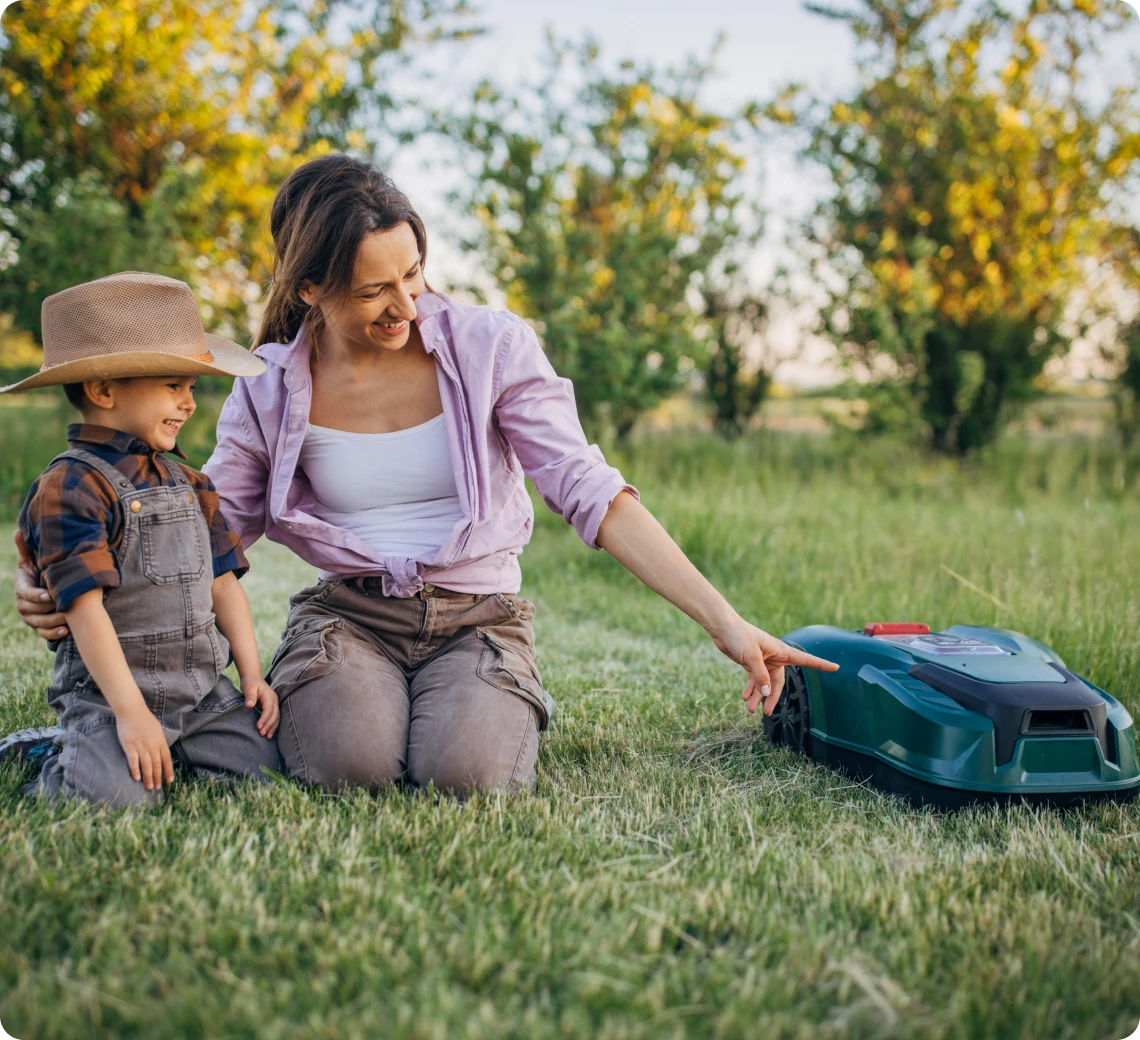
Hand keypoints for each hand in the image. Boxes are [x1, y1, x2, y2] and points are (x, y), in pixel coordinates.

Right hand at [13, 531, 68, 640]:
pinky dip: (53, 634)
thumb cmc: (41, 570)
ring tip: (67, 619)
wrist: (48, 585)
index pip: (25, 593)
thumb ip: (27, 549)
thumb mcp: (34, 560)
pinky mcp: (39, 626)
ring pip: (38, 623)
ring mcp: (30, 616)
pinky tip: (65, 631)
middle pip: (31, 610)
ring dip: (53, 622)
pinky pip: (43, 633)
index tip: (49, 595)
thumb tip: (18, 532)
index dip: (36, 595)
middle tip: (64, 606)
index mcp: (21, 587)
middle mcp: (23, 604)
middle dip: (48, 609)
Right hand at [116, 705, 174, 790]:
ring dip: (148, 778)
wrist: (132, 711)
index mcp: (161, 742)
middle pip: (157, 765)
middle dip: (158, 778)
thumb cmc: (145, 720)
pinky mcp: (129, 746)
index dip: (168, 771)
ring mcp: (141, 746)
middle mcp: (153, 745)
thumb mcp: (157, 731)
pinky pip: (133, 761)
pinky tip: (137, 778)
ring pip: (147, 765)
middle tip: (158, 788)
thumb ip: (160, 743)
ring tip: (150, 787)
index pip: (167, 759)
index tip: (170, 781)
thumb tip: (162, 755)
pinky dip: (135, 770)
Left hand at [241, 675, 279, 737]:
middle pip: (275, 715)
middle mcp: (274, 700)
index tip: (258, 727)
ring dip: (272, 727)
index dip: (264, 719)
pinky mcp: (271, 707)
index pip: (269, 709)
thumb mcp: (248, 687)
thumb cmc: (250, 683)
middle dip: (269, 725)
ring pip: (276, 717)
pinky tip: (269, 733)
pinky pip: (274, 718)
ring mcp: (274, 704)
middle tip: (262, 734)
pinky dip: (272, 725)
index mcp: (269, 696)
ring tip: (267, 737)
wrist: (253, 678)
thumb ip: (250, 696)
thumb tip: (249, 705)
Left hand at [710, 614, 838, 715]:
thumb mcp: (751, 656)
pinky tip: (744, 698)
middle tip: (766, 712)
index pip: (805, 659)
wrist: (723, 628)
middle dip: (772, 697)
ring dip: (758, 696)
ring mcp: (763, 660)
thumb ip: (760, 675)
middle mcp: (774, 656)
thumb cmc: (739, 636)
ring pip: (764, 683)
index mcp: (780, 650)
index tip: (836, 667)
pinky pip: (754, 680)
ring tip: (750, 709)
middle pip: (778, 682)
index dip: (821, 664)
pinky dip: (750, 689)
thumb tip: (767, 694)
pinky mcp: (751, 663)